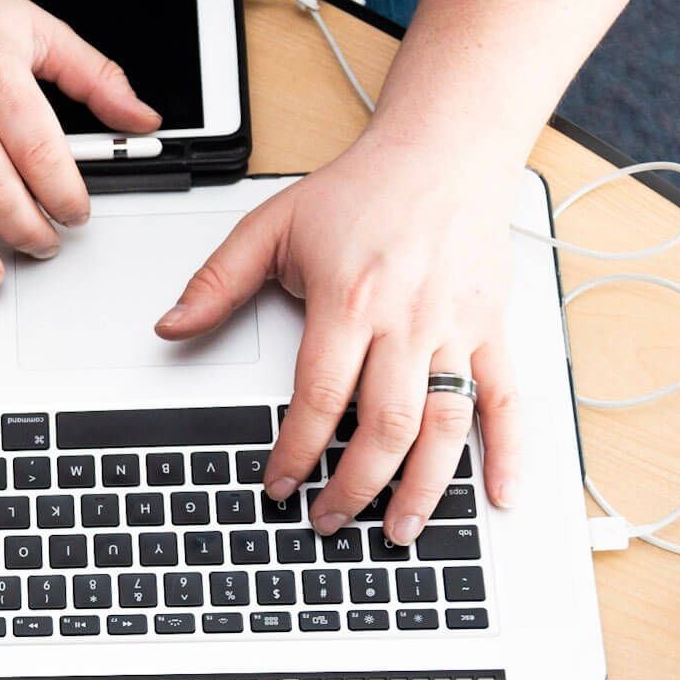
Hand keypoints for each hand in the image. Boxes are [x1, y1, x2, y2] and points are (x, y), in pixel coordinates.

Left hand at [154, 133, 523, 543]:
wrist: (444, 148)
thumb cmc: (361, 188)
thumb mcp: (270, 225)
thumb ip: (216, 281)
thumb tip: (169, 326)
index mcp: (348, 301)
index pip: (319, 398)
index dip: (296, 452)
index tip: (278, 485)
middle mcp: (407, 321)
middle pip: (384, 426)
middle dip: (354, 486)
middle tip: (328, 520)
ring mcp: (456, 329)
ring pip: (445, 426)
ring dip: (424, 488)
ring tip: (398, 531)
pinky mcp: (493, 328)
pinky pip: (507, 398)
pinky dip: (510, 450)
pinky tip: (498, 493)